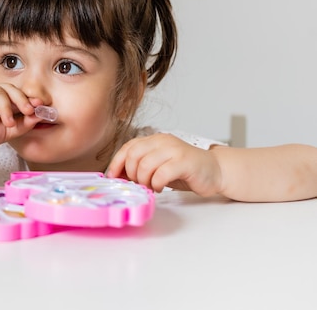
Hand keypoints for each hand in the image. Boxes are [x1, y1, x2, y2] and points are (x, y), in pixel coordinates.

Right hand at [0, 80, 41, 153]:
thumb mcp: (9, 131)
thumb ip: (24, 123)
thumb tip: (39, 114)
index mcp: (3, 102)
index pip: (19, 96)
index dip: (30, 100)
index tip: (40, 106)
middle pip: (13, 90)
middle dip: (22, 101)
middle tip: (28, 111)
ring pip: (2, 90)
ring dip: (6, 107)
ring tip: (6, 121)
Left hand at [107, 133, 222, 195]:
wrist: (215, 170)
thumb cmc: (184, 170)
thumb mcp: (158, 164)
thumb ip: (139, 165)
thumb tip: (117, 175)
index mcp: (154, 140)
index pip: (127, 147)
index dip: (116, 163)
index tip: (112, 177)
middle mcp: (162, 141)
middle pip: (133, 156)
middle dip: (131, 174)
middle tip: (139, 184)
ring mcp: (174, 150)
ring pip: (145, 165)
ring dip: (144, 181)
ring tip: (151, 186)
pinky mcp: (184, 162)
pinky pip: (161, 174)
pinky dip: (156, 184)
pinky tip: (160, 188)